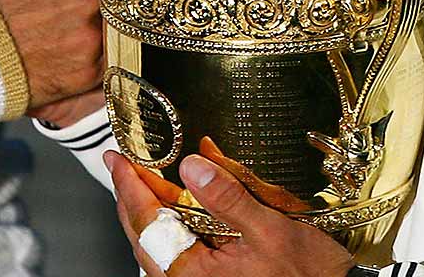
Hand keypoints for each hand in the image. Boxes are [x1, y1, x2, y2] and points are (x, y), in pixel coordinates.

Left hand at [106, 151, 354, 276]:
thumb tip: (193, 166)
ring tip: (144, 183)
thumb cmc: (307, 274)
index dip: (128, 186)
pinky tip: (175, 212)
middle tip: (123, 164)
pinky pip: (174, 256)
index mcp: (194, 272)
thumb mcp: (270, 229)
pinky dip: (167, 230)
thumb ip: (228, 199)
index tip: (117, 158)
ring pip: (155, 248)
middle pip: (142, 237)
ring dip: (147, 214)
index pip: (146, 222)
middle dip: (130, 198)